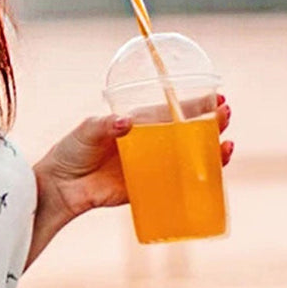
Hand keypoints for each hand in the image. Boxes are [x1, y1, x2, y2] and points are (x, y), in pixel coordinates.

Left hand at [40, 94, 233, 219]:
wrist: (59, 186)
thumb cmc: (71, 152)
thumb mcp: (87, 131)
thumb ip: (105, 126)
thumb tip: (126, 123)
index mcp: (138, 124)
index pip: (173, 112)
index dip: (196, 105)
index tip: (219, 97)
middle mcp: (149, 144)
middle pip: (188, 132)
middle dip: (212, 124)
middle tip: (226, 115)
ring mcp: (151, 168)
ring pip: (189, 159)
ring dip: (212, 152)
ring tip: (227, 145)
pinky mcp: (148, 190)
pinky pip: (177, 186)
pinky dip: (197, 182)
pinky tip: (212, 176)